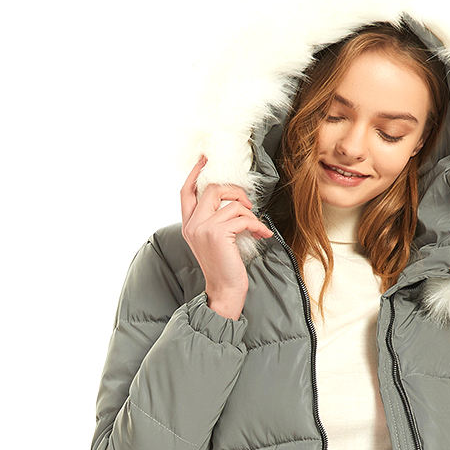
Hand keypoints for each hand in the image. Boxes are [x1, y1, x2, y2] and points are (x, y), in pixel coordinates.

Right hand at [180, 155, 272, 306]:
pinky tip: (262, 235)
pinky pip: (242, 217)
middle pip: (212, 189)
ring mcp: (203, 228)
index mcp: (188, 224)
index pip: (186, 191)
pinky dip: (256, 225)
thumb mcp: (215, 241)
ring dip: (249, 214)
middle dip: (235, 191)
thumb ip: (216, 220)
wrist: (225, 290)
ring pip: (230, 203)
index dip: (196, 172)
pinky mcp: (217, 233)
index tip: (206, 159)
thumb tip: (234, 201)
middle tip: (248, 204)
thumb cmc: (225, 267)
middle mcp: (192, 224)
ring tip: (256, 228)